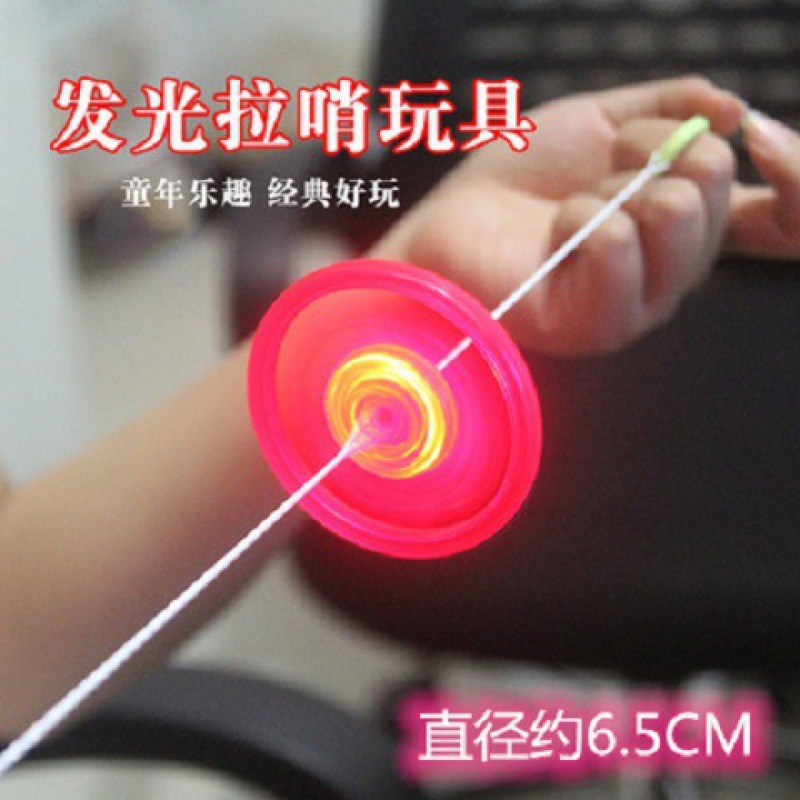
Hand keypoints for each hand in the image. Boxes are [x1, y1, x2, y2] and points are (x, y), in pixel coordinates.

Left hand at [373, 77, 794, 354]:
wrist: (451, 222)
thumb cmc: (517, 181)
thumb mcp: (598, 120)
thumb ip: (670, 106)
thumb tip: (733, 109)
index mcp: (683, 223)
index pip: (779, 215)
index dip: (791, 174)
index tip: (758, 134)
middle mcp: (671, 268)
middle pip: (712, 191)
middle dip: (653, 147)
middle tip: (607, 161)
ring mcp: (638, 302)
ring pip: (676, 213)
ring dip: (614, 182)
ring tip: (572, 201)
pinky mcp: (597, 324)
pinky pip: (619, 244)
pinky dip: (583, 217)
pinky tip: (558, 230)